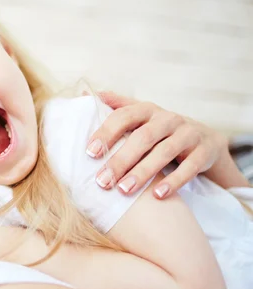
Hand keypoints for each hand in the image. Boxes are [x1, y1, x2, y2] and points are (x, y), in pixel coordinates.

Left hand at [86, 91, 226, 198]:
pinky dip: (173, 181)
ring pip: (164, 153)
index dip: (106, 133)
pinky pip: (190, 167)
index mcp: (147, 110)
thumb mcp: (140, 116)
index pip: (123, 116)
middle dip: (121, 160)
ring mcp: (188, 134)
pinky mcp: (204, 152)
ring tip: (124, 190)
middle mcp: (168, 119)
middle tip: (102, 181)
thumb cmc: (159, 130)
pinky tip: (157, 195)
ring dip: (142, 172)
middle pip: (142, 137)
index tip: (89, 153)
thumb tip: (83, 93)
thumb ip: (115, 107)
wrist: (204, 139)